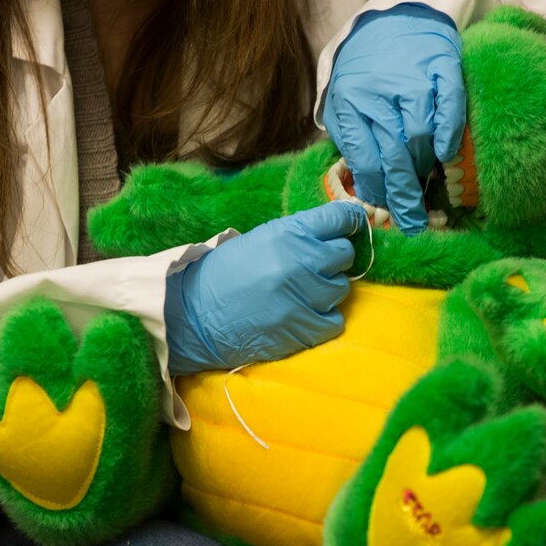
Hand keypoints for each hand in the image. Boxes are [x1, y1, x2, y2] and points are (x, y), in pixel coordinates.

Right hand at [165, 201, 367, 374]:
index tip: (349, 227)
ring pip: (342, 288)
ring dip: (326, 290)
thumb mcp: (260, 239)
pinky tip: (303, 314)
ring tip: (300, 292)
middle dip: (333, 259)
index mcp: (288, 233)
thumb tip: (338, 227)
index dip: (350, 221)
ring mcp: (305, 296)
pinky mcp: (303, 328)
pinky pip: (335, 320)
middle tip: (312, 266)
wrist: (196, 315)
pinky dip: (323, 318)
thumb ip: (299, 232)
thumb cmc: (227, 273)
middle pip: (345, 254)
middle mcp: (301, 261)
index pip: (341, 217)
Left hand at [323, 3, 465, 234]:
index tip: (387, 213)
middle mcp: (379, 94)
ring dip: (423, 165)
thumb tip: (371, 192)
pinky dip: (449, 133)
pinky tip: (445, 154)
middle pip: (393, 155)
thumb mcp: (344, 108)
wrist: (388, 24)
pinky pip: (449, 105)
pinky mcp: (441, 67)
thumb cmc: (364, 76)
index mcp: (350, 106)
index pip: (365, 160)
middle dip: (403, 195)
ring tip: (425, 178)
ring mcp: (412, 79)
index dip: (378, 192)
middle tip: (412, 222)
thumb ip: (355, 145)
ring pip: (420, 135)